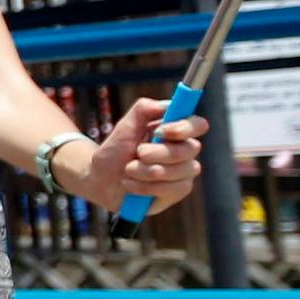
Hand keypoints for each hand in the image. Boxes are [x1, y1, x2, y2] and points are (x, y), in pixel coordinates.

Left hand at [82, 98, 206, 212]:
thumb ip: (146, 109)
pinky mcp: (176, 192)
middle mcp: (185, 150)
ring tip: (128, 170)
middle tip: (138, 152)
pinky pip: (173, 189)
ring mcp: (184, 172)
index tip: (160, 132)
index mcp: (175, 130)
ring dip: (148, 171)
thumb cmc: (116, 149)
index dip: (185, 127)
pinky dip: (146, 186)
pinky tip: (131, 184)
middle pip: (190, 149)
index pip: (198, 124)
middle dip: (159, 152)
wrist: (101, 178)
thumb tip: (169, 105)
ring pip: (181, 171)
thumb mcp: (127, 125)